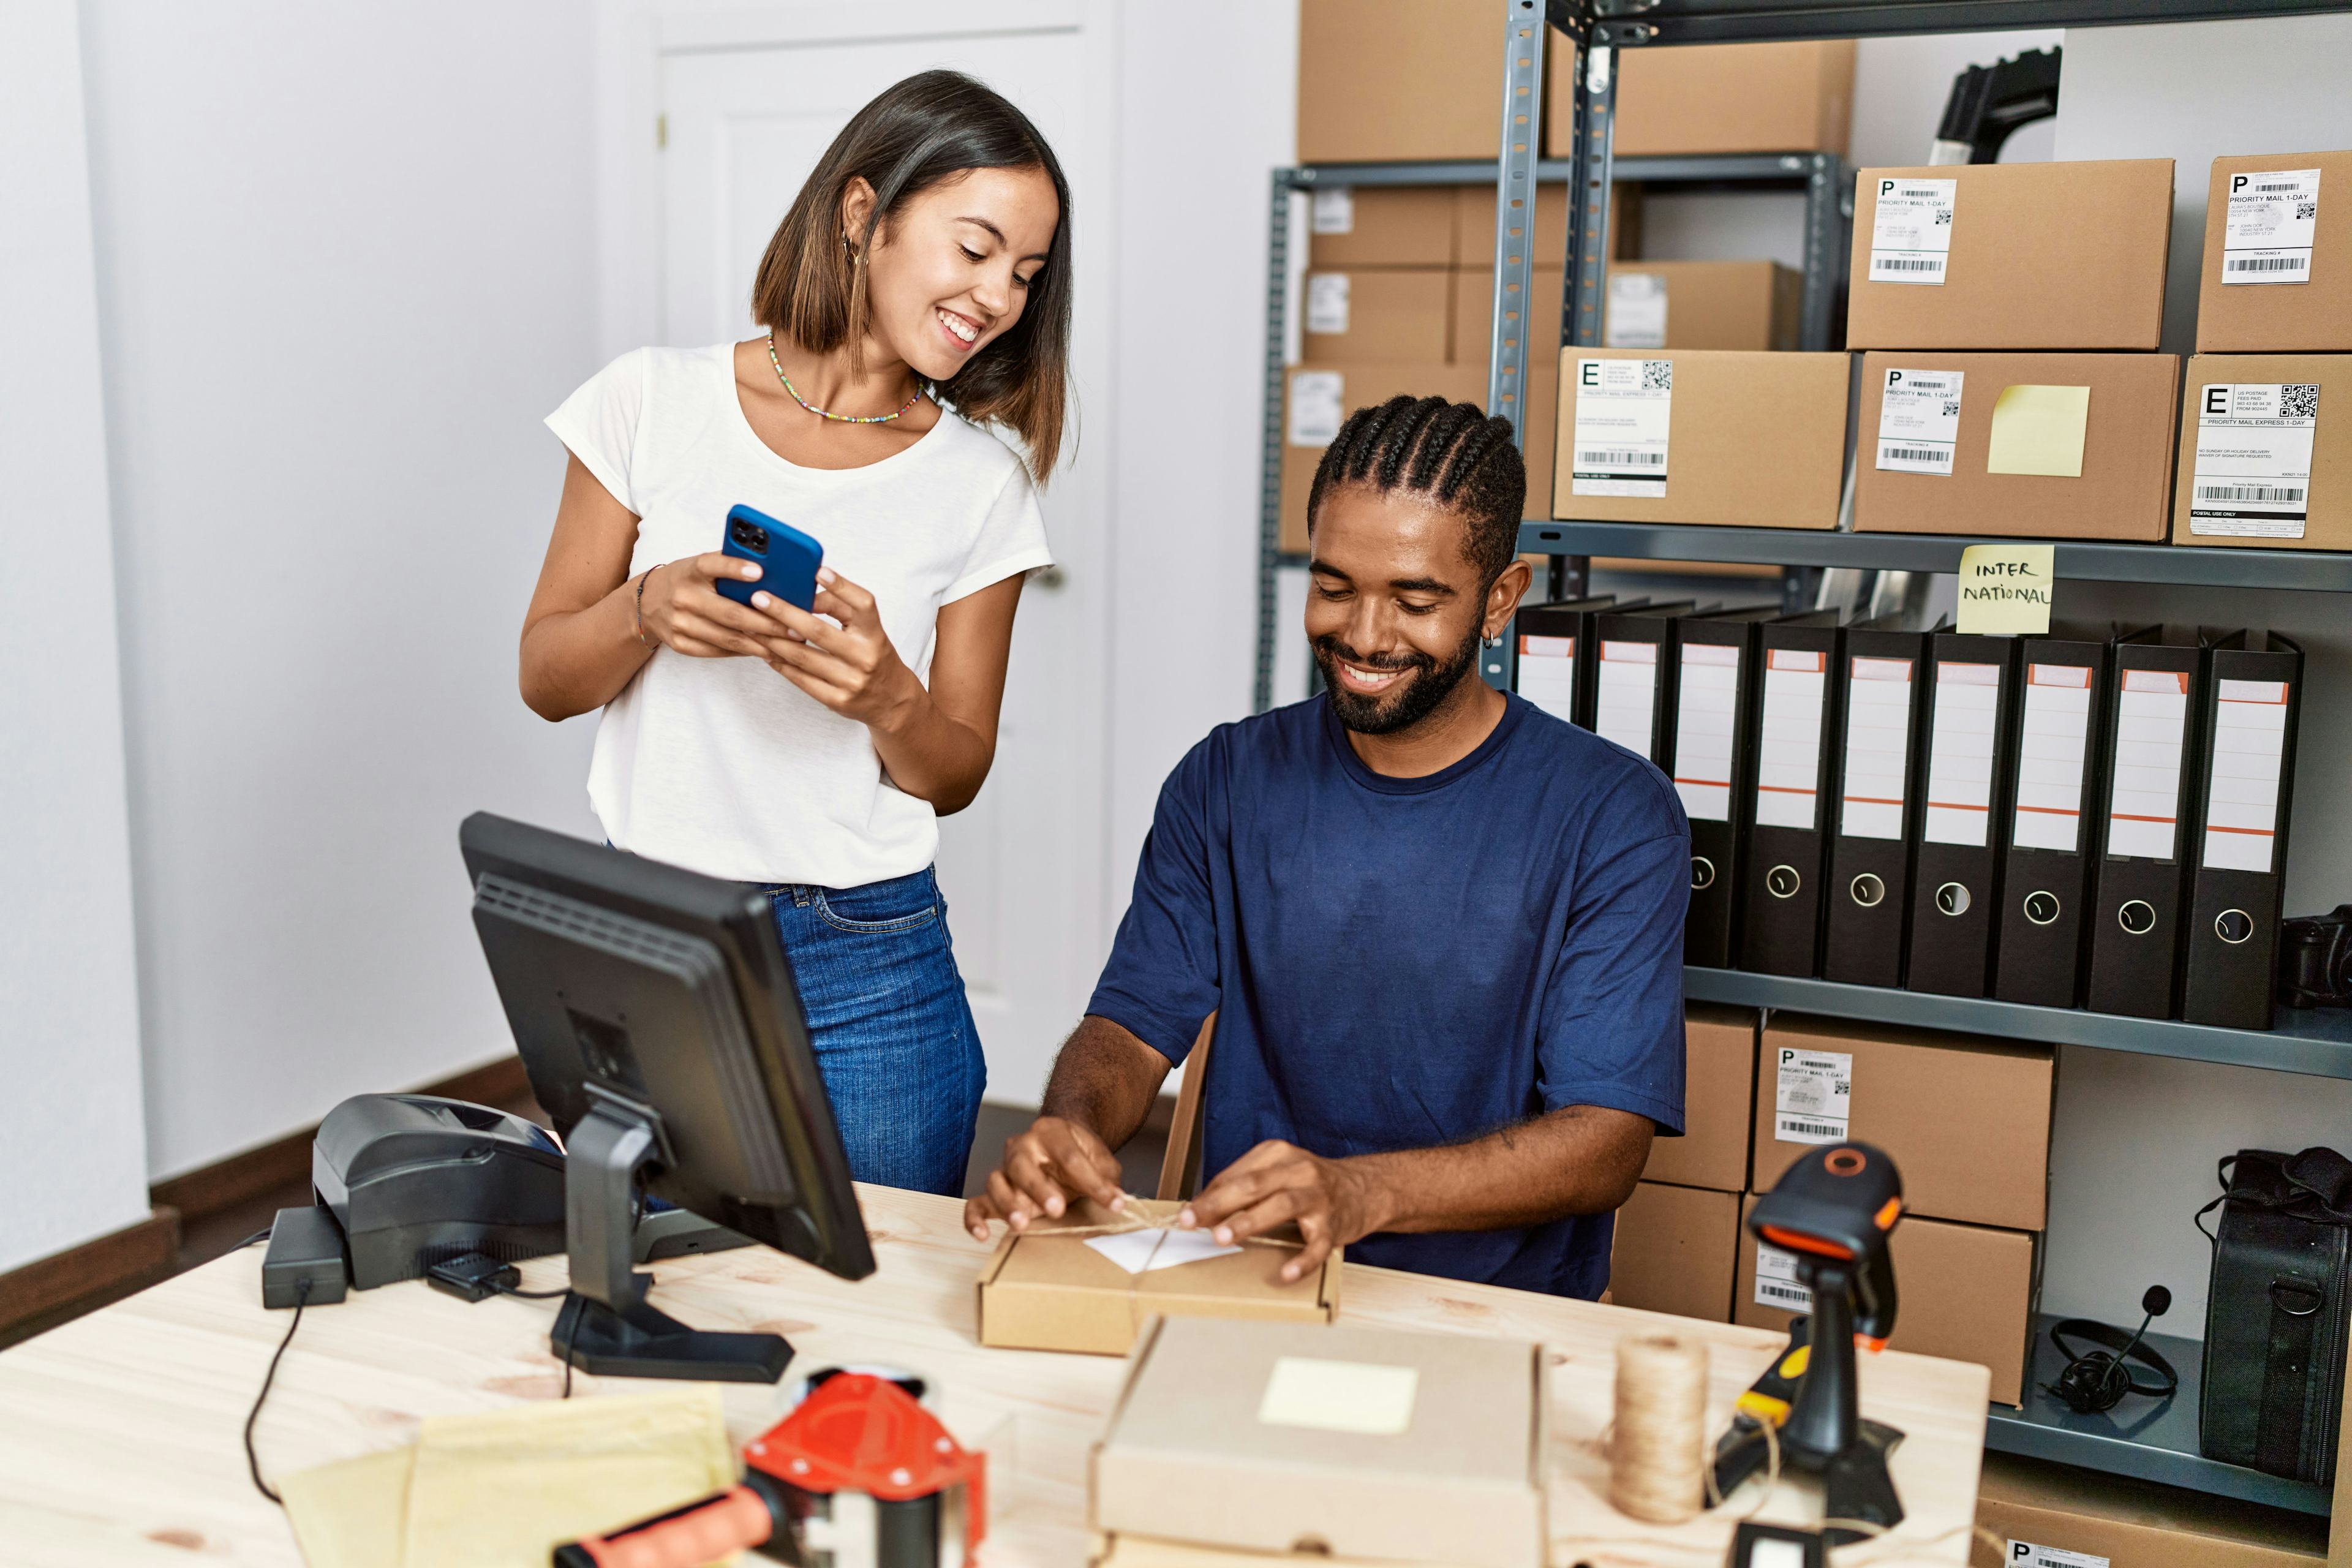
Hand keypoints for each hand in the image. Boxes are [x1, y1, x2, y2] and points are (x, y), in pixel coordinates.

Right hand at [638, 552, 792, 659]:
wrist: (646, 603)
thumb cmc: (687, 579)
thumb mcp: (701, 565)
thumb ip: (729, 564)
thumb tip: (772, 567)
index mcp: (690, 570)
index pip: (712, 565)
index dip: (734, 568)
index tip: (759, 571)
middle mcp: (683, 596)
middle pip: (730, 612)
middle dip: (767, 623)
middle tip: (795, 628)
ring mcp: (679, 623)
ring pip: (728, 637)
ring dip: (761, 643)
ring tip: (787, 645)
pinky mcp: (680, 644)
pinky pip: (718, 651)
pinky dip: (744, 651)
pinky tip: (764, 651)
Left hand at [751, 568, 921, 729]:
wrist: (892, 700)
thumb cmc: (873, 655)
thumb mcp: (867, 630)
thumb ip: (841, 609)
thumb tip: (805, 593)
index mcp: (875, 634)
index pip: (863, 605)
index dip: (842, 586)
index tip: (818, 571)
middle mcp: (865, 657)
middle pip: (819, 631)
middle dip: (784, 613)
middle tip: (758, 598)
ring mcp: (851, 681)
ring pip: (803, 657)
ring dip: (772, 639)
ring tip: (750, 624)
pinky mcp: (837, 701)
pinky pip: (801, 679)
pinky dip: (780, 663)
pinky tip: (765, 650)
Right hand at [962, 1115, 1127, 1240]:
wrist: (1061, 1145)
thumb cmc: (1079, 1154)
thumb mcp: (1100, 1159)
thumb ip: (1107, 1178)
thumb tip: (1118, 1200)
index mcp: (1051, 1131)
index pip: (1069, 1155)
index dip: (1093, 1181)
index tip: (1114, 1202)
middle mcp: (1023, 1147)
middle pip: (1022, 1164)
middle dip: (1038, 1188)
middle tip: (1056, 1209)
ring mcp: (1006, 1169)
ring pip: (996, 1181)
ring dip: (1007, 1204)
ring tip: (1021, 1225)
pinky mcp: (995, 1191)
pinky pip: (976, 1202)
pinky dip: (974, 1218)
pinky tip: (983, 1235)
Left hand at [1178, 1140, 1388, 1283]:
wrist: (1364, 1189)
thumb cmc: (1309, 1184)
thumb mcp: (1277, 1174)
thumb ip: (1243, 1187)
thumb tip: (1202, 1210)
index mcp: (1278, 1154)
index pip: (1237, 1175)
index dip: (1209, 1195)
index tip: (1185, 1214)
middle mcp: (1299, 1170)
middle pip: (1253, 1184)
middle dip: (1219, 1204)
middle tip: (1190, 1222)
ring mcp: (1318, 1197)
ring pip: (1281, 1206)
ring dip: (1249, 1221)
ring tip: (1222, 1238)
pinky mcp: (1334, 1225)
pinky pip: (1317, 1245)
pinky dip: (1302, 1260)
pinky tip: (1286, 1273)